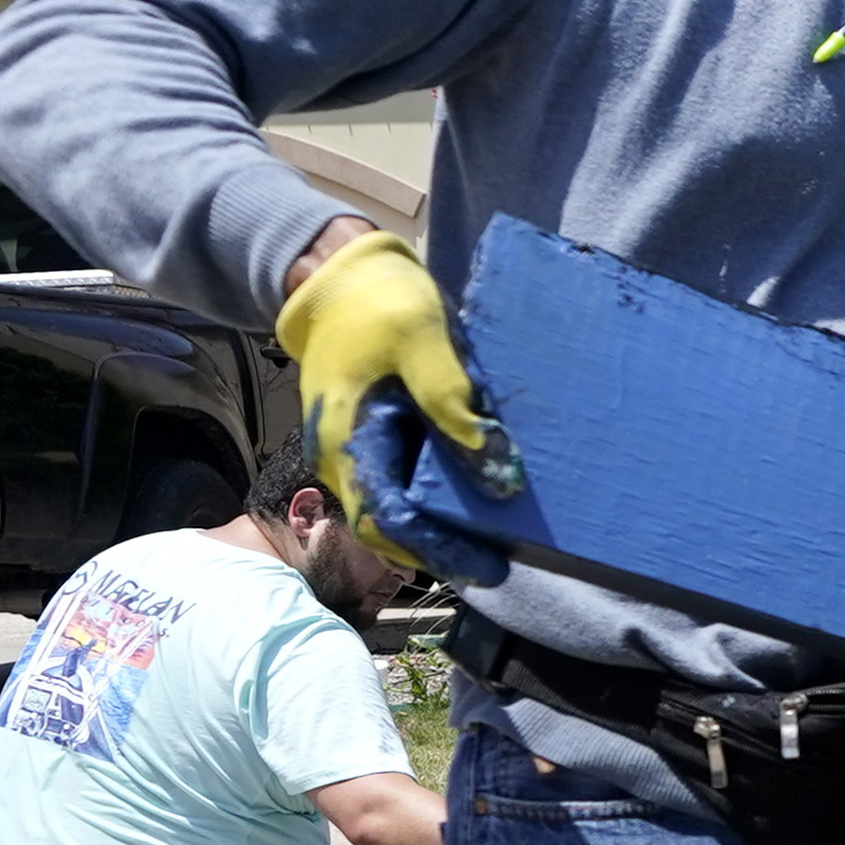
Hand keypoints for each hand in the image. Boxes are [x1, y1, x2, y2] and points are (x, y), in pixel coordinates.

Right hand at [273, 231, 509, 552]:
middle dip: (444, 552)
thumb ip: (452, 398)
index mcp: (345, 440)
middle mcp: (345, 458)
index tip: (489, 565)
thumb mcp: (421, 336)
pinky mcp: (378, 440)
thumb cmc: (379, 303)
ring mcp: (358, 452)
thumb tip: (495, 469)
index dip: (439, 549)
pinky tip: (481, 504)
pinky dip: (439, 503)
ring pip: (398, 512)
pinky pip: (406, 486)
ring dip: (443, 532)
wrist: (340, 279)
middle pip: (391, 530)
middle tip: (503, 563)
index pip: (387, 520)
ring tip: (500, 544)